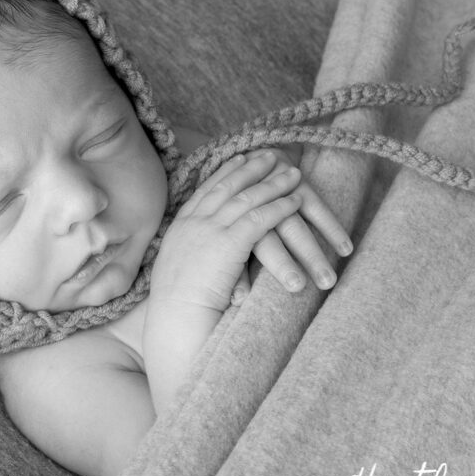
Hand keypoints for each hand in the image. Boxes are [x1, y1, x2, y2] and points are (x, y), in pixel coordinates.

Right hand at [149, 151, 304, 313]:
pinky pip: (261, 217)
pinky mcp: (229, 242)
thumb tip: (203, 253)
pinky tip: (298, 200)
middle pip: (227, 185)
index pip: (206, 190)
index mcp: (180, 227)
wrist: (176, 320)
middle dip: (251, 168)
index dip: (225, 173)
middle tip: (270, 155)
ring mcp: (210, 229)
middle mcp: (194, 221)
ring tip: (294, 174)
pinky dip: (281, 206)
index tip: (240, 159)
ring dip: (273, 183)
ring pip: (248, 197)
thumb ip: (192, 253)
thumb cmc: (178, 308)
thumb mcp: (179, 271)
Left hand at [245, 147, 351, 292]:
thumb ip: (233, 267)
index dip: (246, 276)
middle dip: (283, 265)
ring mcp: (273, 192)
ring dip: (311, 253)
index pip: (235, 251)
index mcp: (225, 221)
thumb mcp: (231, 234)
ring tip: (328, 281)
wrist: (255, 157)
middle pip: (266, 239)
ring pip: (292, 225)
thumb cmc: (242, 209)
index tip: (250, 300)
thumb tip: (236, 300)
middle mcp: (248, 204)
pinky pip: (315, 207)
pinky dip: (330, 227)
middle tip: (299, 290)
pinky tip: (345, 249)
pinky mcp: (296, 182)